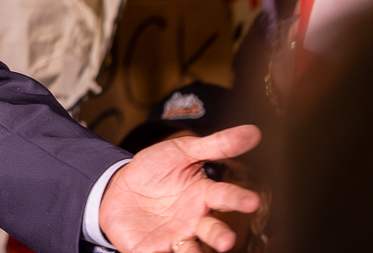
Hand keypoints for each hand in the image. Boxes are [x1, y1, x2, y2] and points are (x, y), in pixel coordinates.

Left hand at [98, 126, 261, 252]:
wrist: (118, 187)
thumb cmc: (156, 171)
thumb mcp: (181, 151)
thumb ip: (215, 145)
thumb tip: (254, 131)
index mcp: (203, 196)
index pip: (226, 197)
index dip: (239, 199)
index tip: (253, 201)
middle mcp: (193, 221)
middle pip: (213, 232)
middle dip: (221, 237)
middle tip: (226, 241)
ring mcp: (174, 237)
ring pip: (190, 250)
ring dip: (194, 252)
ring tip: (193, 250)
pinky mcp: (151, 249)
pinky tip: (162, 252)